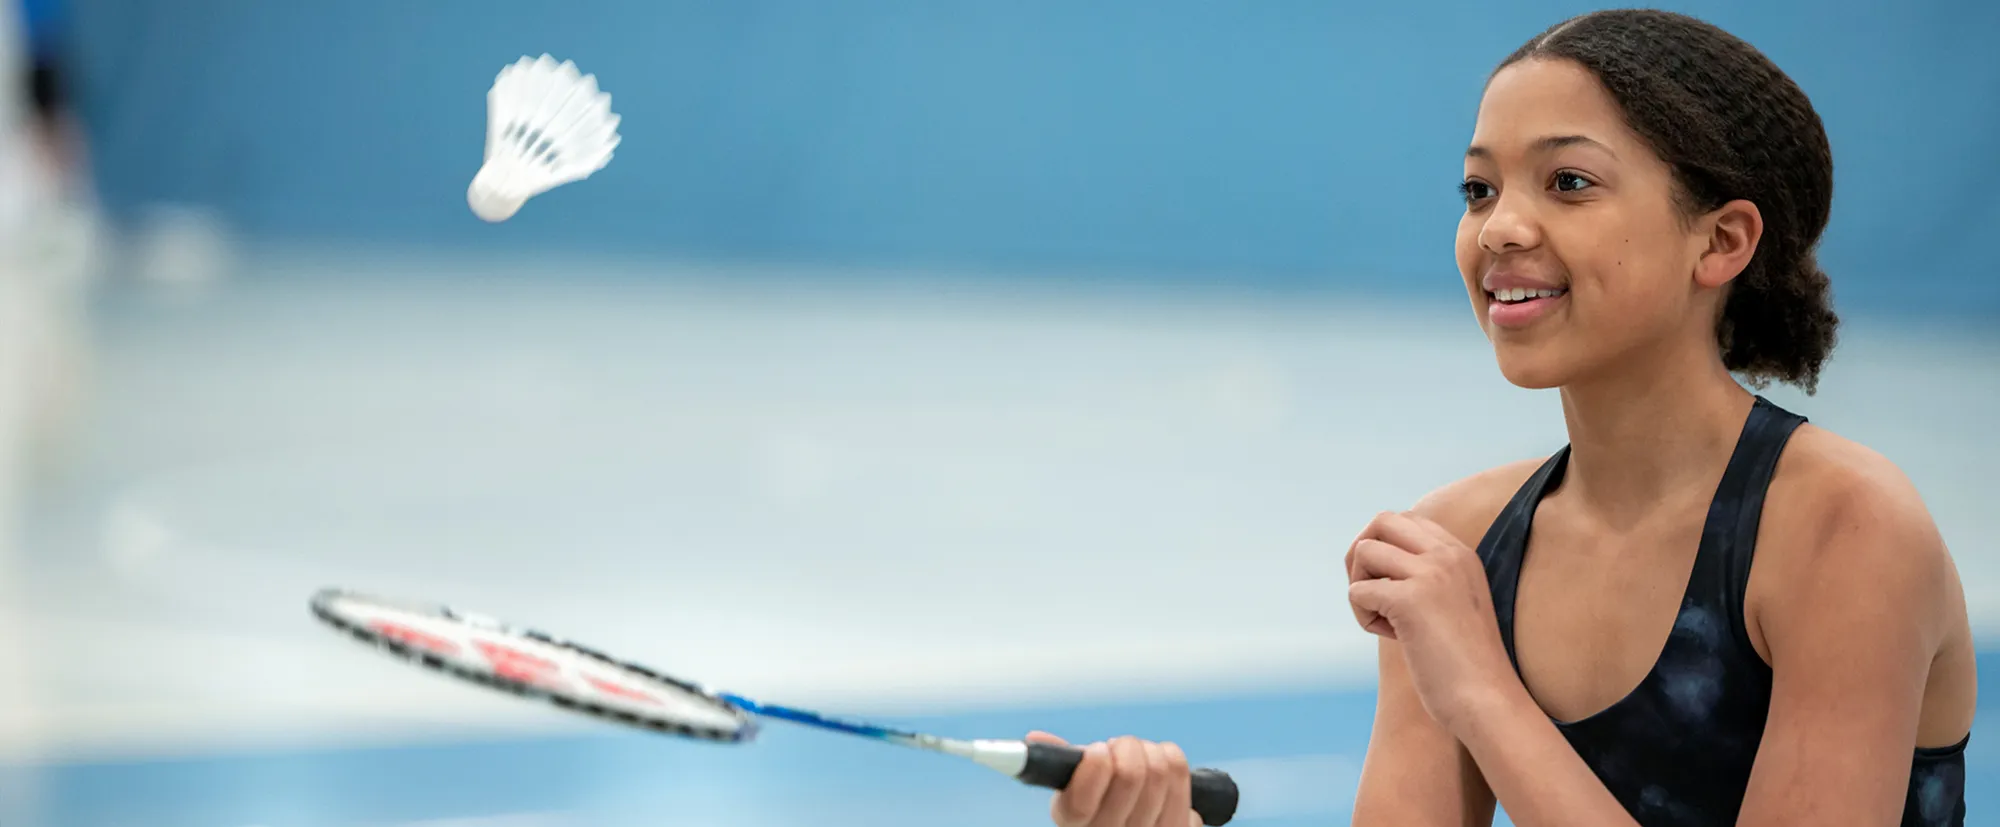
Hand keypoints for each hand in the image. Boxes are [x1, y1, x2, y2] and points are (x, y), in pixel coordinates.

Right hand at [1026, 731, 1200, 826]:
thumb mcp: (1075, 794)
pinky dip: (1172, 761)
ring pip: (1160, 769)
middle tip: (1120, 750)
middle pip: (1130, 774)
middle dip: (1126, 747)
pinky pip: (1182, 776)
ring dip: (1150, 751)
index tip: (1098, 751)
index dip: (1093, 767)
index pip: (1080, 804)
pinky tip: (1162, 773)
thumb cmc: (1104, 807)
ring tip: (1141, 759)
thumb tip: (1035, 740)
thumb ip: (1061, 767)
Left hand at [1344, 510, 1518, 732]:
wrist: (1489, 701)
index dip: (1386, 549)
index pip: (1406, 519)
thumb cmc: (1468, 664)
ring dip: (1360, 587)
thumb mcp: (1455, 603)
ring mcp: (1431, 573)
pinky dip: (1363, 616)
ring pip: (1363, 551)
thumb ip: (1429, 577)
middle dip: (1362, 554)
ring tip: (1385, 620)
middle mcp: (1448, 554)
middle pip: (1381, 521)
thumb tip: (1374, 559)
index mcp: (1462, 553)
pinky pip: (1357, 591)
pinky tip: (1390, 636)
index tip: (1393, 585)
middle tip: (1372, 593)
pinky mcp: (1410, 599)